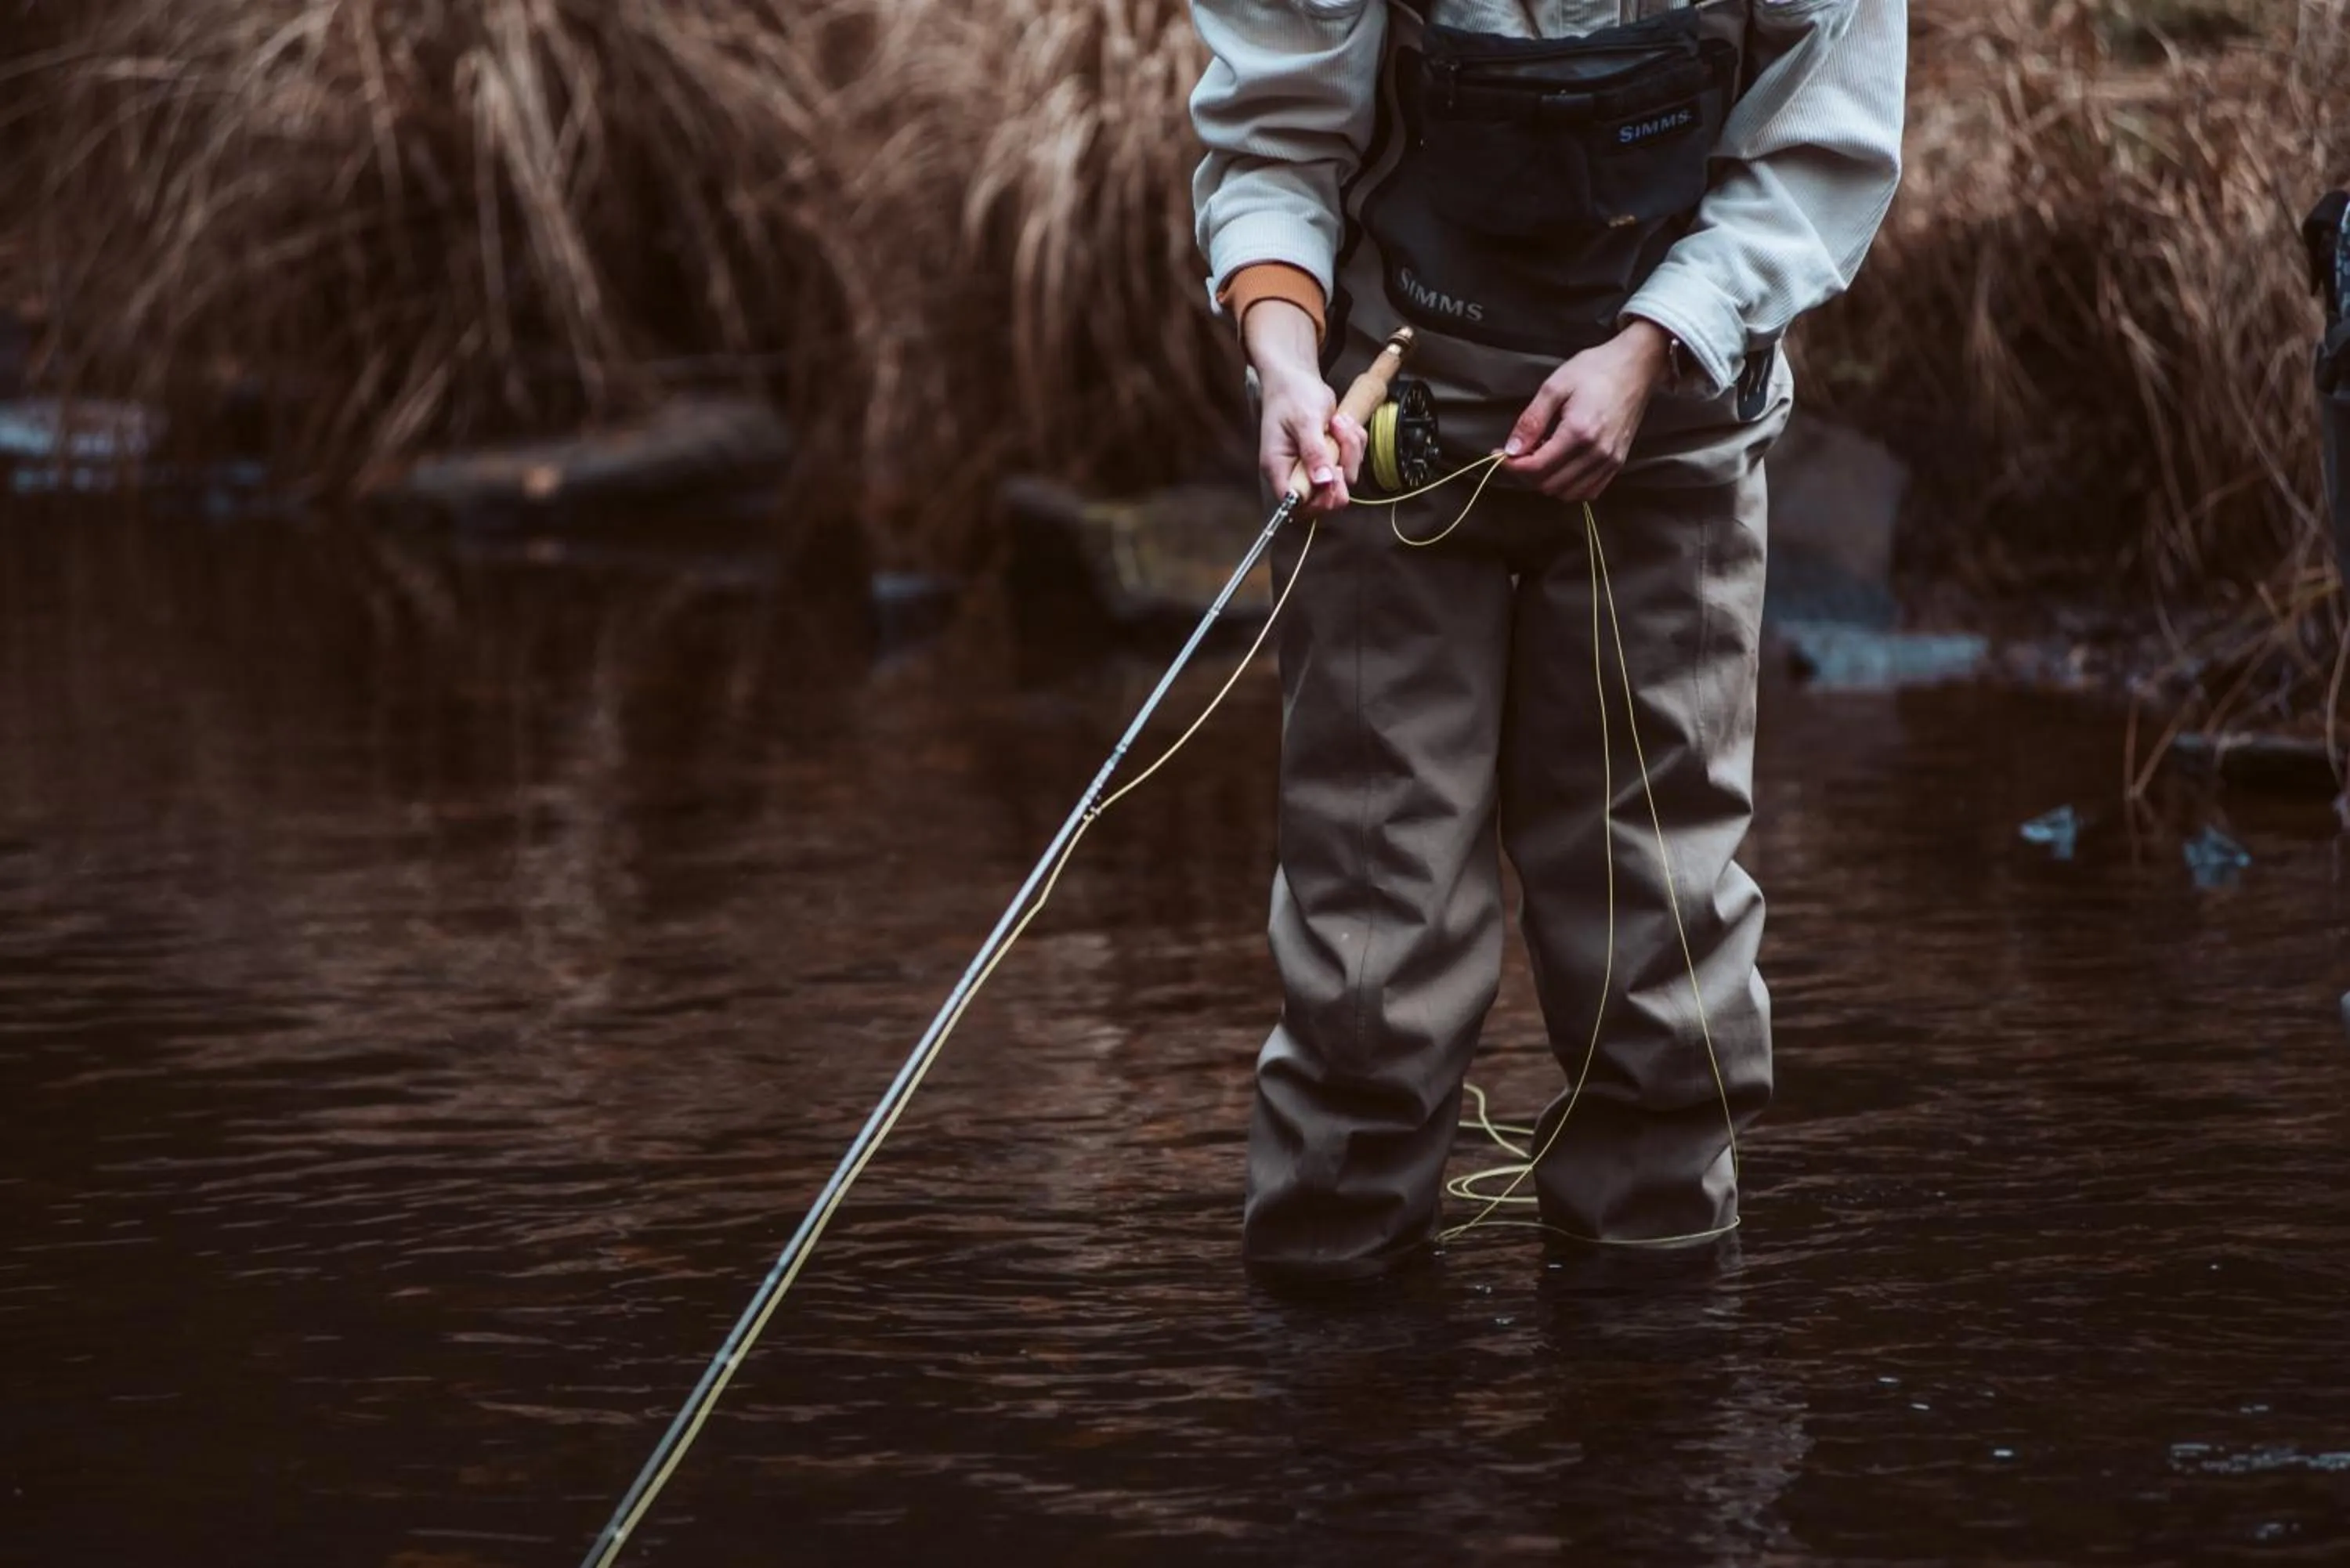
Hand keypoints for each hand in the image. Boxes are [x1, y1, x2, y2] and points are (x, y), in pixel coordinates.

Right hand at [1246, 300, 1363, 514]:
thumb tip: (1322, 482)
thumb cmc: (1292, 395)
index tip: (1334, 473)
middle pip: (1327, 498)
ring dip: (1350, 449)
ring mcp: (1314, 468)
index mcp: (1279, 469)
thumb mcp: (1304, 421)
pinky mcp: (1329, 459)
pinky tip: (1341, 422)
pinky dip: (1354, 443)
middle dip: (1342, 467)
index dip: (1320, 498)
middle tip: (1339, 436)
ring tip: (1338, 421)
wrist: (1296, 378)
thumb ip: (1314, 452)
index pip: (1297, 504)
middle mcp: (1296, 474)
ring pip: (1345, 478)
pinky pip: (1351, 462)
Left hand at [1499, 319, 1674, 500]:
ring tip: (1541, 456)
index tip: (1500, 454)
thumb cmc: (1595, 369)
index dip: (1511, 466)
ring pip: (1568, 493)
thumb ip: (1531, 420)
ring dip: (1547, 481)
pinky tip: (1562, 465)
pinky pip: (1589, 491)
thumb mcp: (1555, 386)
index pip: (1536, 468)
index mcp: (1579, 432)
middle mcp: (1597, 453)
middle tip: (1519, 453)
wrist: (1636, 366)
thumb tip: (1511, 450)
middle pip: (1549, 485)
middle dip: (1526, 474)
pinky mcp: (1618, 463)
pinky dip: (1569, 486)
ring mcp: (1611, 461)